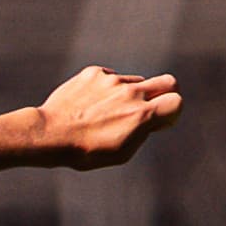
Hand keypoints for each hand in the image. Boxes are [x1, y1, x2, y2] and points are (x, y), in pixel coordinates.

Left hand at [39, 66, 183, 169]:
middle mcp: (130, 93)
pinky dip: (106, 89)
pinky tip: (89, 105)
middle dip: (164, 94)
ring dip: (128, 95)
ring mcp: (112, 81)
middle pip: (168, 82)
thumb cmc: (86, 151)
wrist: (48, 135)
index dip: (172, 113)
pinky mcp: (94, 73)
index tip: (158, 122)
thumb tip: (153, 116)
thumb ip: (144, 130)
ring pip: (135, 82)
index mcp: (141, 116)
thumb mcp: (122, 152)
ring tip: (103, 114)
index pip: (177, 101)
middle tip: (147, 108)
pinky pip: (111, 78)